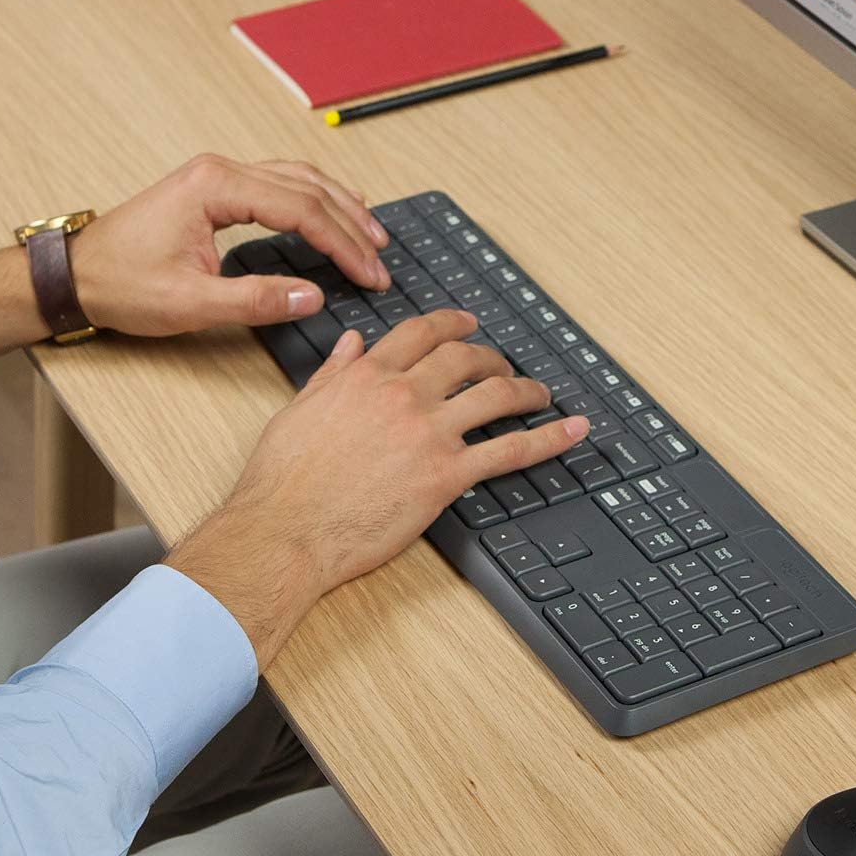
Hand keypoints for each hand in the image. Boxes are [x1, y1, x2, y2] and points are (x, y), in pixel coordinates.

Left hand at [69, 153, 390, 334]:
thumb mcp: (190, 304)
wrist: (75, 274)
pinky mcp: (216, 188)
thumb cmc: (122, 284)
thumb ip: (255, 300)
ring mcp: (218, 175)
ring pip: (298, 178)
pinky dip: (315, 199)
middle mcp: (220, 171)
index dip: (343, 244)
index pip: (301, 210)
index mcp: (216, 188)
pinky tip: (334, 212)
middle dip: (351, 225)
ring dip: (339, 205)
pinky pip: (280, 183)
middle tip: (381, 261)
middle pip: (307, 187)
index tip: (370, 274)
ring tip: (372, 234)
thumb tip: (312, 297)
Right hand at [168, 310, 590, 667]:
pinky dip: (549, 438)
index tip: (468, 325)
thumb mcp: (299, 411)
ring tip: (541, 394)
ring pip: (495, 395)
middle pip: (465, 358)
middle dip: (492, 358)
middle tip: (505, 366)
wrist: (284, 531)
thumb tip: (352, 344)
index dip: (452, 324)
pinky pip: (511, 449)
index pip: (421, 334)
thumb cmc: (282, 482)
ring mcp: (429, 432)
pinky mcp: (447, 474)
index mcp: (366, 376)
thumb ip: (333, 375)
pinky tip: (573, 430)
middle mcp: (402, 395)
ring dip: (526, 390)